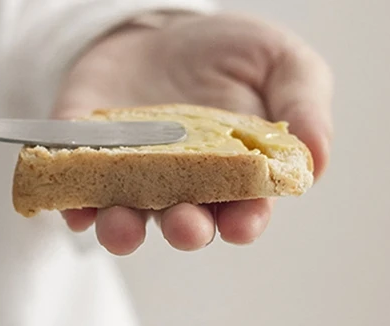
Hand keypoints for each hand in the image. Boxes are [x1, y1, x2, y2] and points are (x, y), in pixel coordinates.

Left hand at [54, 12, 332, 254]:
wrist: (156, 30)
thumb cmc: (223, 54)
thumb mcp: (277, 62)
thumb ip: (302, 105)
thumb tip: (316, 160)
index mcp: (228, 178)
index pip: (239, 211)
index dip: (242, 222)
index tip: (243, 223)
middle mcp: (178, 189)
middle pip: (181, 222)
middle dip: (184, 230)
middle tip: (186, 224)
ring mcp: (128, 178)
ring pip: (125, 218)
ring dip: (122, 230)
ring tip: (122, 225)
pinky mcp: (84, 159)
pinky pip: (75, 188)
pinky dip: (73, 201)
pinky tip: (74, 205)